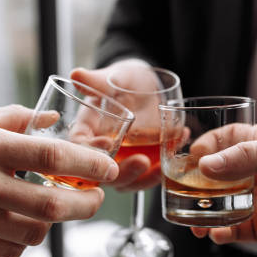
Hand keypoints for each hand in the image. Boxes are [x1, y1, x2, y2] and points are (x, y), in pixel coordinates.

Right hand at [0, 105, 118, 256]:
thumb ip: (11, 120)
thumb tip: (53, 120)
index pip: (49, 155)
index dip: (88, 163)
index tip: (108, 168)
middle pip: (51, 203)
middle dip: (86, 203)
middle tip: (95, 197)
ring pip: (34, 233)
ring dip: (52, 221)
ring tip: (49, 206)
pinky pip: (9, 251)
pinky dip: (25, 240)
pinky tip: (18, 222)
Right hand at [71, 58, 160, 191]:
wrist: (145, 86)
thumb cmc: (122, 80)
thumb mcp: (111, 78)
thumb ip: (95, 81)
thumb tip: (77, 75)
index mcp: (86, 132)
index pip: (80, 147)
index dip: (88, 150)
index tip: (105, 142)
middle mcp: (101, 152)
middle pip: (103, 174)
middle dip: (122, 172)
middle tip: (141, 161)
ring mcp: (122, 161)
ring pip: (127, 181)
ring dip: (144, 179)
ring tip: (161, 166)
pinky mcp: (142, 165)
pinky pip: (149, 176)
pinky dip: (163, 169)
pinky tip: (179, 142)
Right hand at [190, 124, 256, 256]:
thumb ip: (251, 155)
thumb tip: (207, 166)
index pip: (225, 140)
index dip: (204, 148)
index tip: (190, 160)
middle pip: (214, 175)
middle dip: (194, 183)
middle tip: (179, 193)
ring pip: (218, 204)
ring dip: (201, 211)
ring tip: (192, 220)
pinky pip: (233, 230)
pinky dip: (219, 233)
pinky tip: (215, 234)